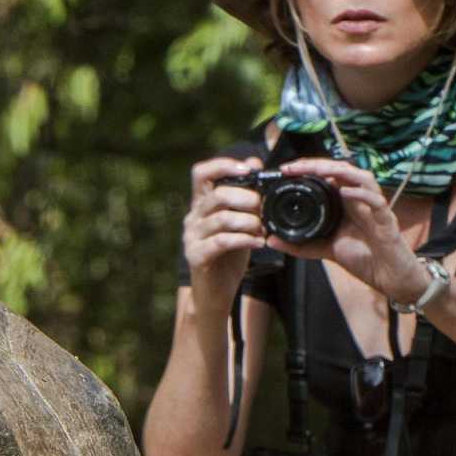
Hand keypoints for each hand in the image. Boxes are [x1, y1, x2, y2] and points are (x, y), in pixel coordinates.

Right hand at [183, 154, 265, 313]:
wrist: (215, 294)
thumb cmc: (228, 257)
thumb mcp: (239, 223)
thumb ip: (244, 195)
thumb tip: (254, 161)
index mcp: (201, 205)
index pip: (201, 172)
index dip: (223, 165)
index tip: (248, 169)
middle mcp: (192, 218)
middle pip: (217, 195)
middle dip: (246, 198)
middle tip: (263, 208)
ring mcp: (192, 237)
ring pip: (221, 218)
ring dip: (249, 221)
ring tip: (263, 229)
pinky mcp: (196, 256)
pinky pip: (222, 242)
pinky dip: (244, 240)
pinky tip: (259, 243)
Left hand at [266, 157, 428, 304]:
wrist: (388, 276)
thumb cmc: (363, 258)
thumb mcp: (324, 249)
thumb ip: (299, 245)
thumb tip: (271, 240)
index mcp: (345, 202)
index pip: (328, 175)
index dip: (309, 168)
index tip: (285, 170)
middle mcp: (359, 199)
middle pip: (342, 170)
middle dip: (318, 164)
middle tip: (295, 167)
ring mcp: (374, 207)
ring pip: (361, 177)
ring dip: (340, 171)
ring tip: (319, 170)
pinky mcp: (386, 219)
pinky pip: (376, 201)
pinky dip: (361, 194)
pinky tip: (345, 192)